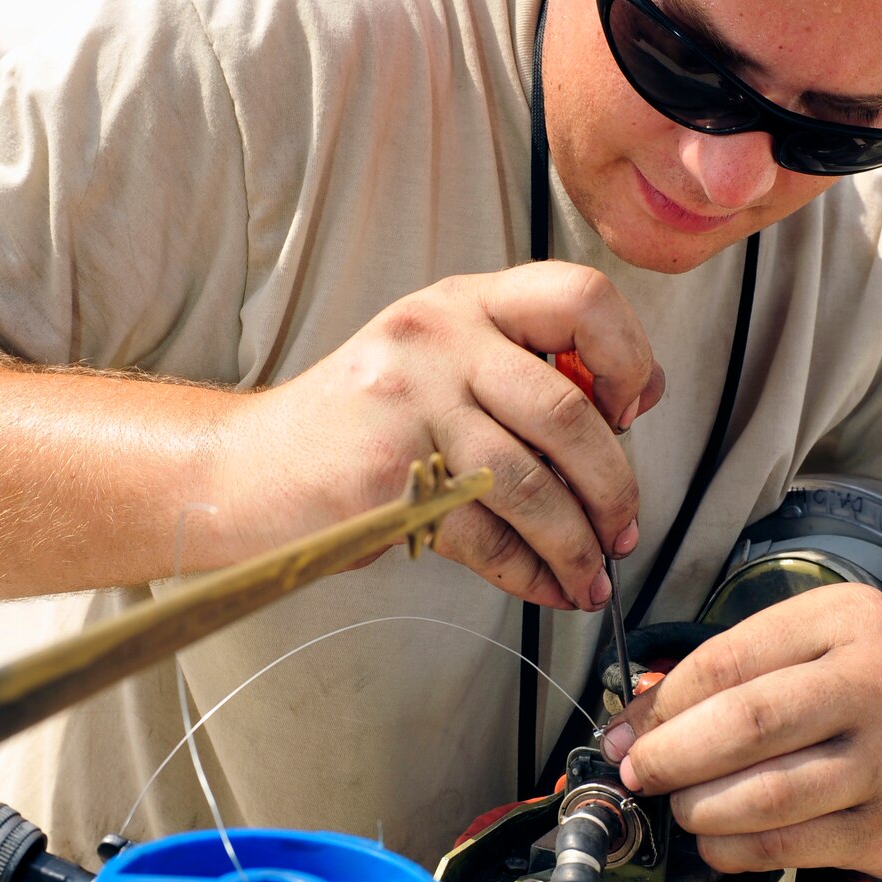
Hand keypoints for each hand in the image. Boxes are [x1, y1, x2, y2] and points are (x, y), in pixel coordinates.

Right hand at [219, 263, 663, 609]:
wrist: (244, 470)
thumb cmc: (358, 427)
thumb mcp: (440, 366)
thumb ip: (525, 371)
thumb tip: (637, 399)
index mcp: (464, 301)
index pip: (581, 296)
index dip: (627, 357)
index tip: (630, 413)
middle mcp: (439, 336)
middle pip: (568, 411)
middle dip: (614, 488)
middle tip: (624, 529)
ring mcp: (408, 402)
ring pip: (532, 483)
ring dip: (577, 544)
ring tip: (589, 575)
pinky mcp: (385, 475)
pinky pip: (484, 533)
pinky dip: (528, 571)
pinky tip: (544, 585)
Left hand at [600, 584, 881, 879]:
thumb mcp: (837, 646)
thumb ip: (749, 668)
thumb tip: (645, 710)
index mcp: (849, 621)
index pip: (726, 660)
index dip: (658, 703)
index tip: (623, 731)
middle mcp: (876, 683)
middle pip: (741, 724)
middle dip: (667, 756)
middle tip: (638, 774)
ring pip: (761, 794)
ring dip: (697, 808)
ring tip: (681, 806)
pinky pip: (788, 845)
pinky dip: (733, 848)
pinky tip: (718, 840)